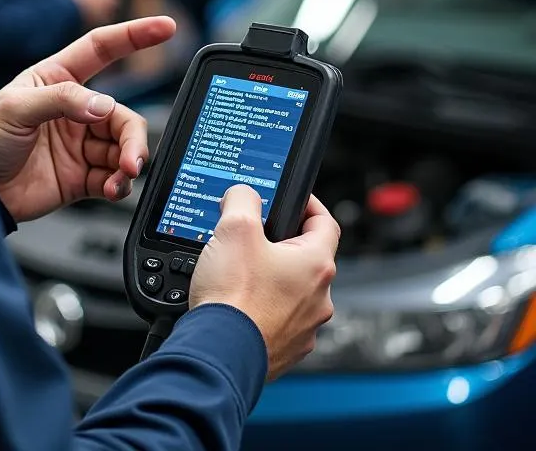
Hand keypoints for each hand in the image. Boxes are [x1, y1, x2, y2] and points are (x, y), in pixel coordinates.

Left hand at [0, 17, 176, 222]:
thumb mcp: (16, 107)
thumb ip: (61, 101)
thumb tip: (103, 106)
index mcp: (57, 78)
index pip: (101, 48)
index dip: (134, 35)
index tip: (164, 26)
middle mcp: (74, 109)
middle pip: (120, 113)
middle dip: (132, 135)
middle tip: (131, 158)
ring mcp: (79, 143)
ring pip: (122, 146)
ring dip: (129, 161)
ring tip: (123, 175)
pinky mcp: (82, 176)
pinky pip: (114, 177)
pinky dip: (120, 184)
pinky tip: (113, 188)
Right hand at [189, 186, 338, 380]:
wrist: (220, 352)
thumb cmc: (234, 297)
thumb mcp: (234, 227)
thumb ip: (243, 199)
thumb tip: (244, 193)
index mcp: (315, 265)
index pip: (325, 222)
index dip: (308, 204)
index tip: (293, 199)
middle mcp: (319, 298)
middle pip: (306, 257)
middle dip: (281, 243)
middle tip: (253, 236)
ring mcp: (305, 327)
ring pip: (292, 290)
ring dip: (272, 277)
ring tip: (240, 272)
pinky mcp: (286, 348)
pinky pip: (279, 318)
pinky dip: (262, 307)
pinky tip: (238, 302)